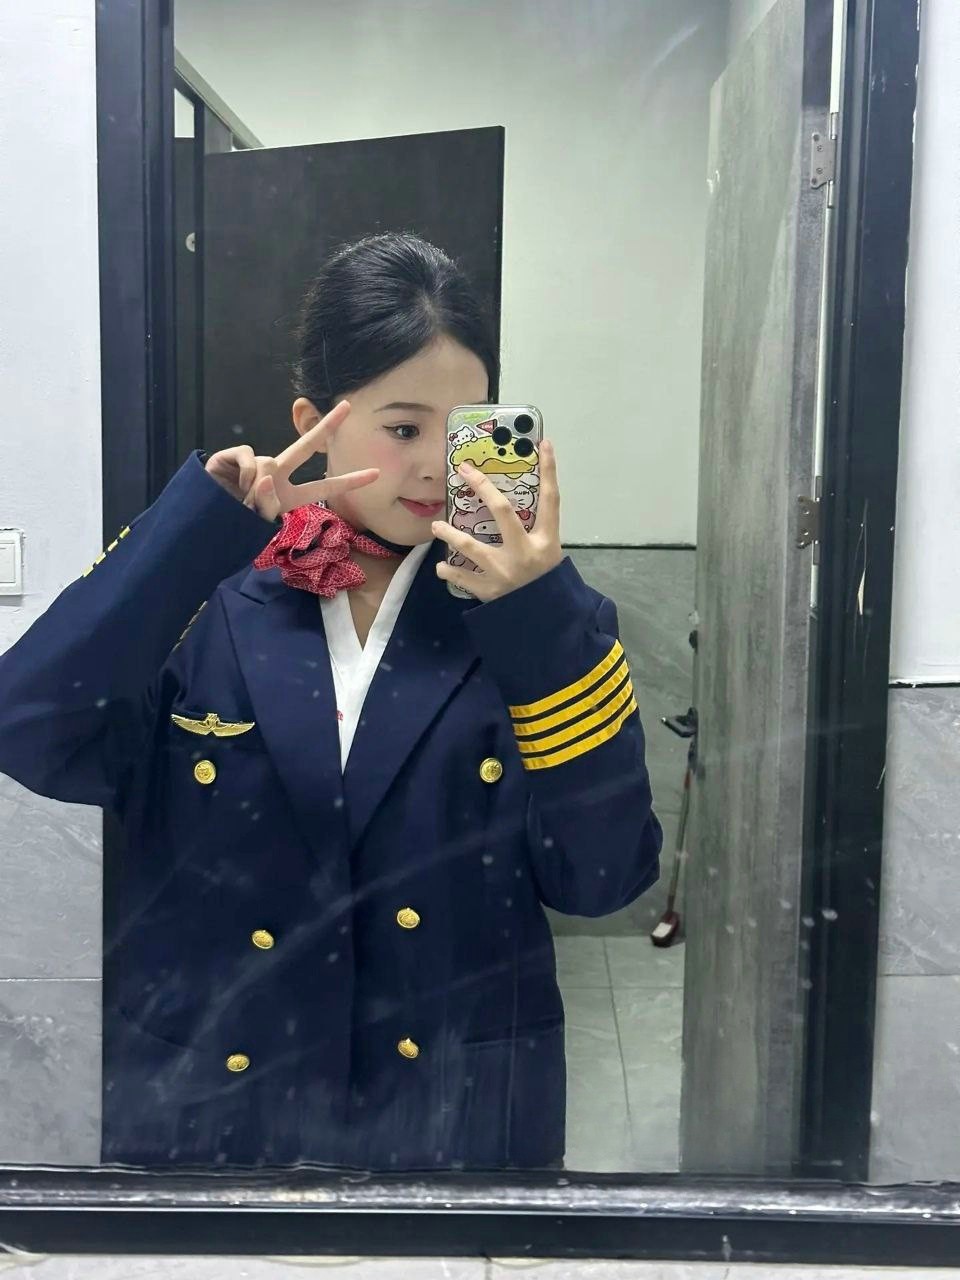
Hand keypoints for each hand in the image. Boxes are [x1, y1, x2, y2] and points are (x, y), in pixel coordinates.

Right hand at [204, 400, 378, 522]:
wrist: (201, 520)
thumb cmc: (233, 524)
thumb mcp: (257, 522)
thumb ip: (266, 503)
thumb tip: (266, 472)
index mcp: (288, 495)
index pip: (324, 488)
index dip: (349, 481)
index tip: (376, 474)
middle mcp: (276, 475)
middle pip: (304, 447)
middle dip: (326, 427)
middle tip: (348, 407)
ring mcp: (255, 464)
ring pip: (269, 464)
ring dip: (258, 487)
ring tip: (244, 502)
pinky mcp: (233, 456)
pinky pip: (249, 457)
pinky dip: (245, 473)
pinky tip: (237, 484)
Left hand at [431, 438, 562, 600]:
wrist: (544, 620)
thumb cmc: (545, 581)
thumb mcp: (549, 553)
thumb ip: (535, 531)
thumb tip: (508, 506)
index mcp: (546, 541)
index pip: (550, 499)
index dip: (549, 470)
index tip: (544, 444)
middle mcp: (525, 552)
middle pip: (502, 511)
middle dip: (482, 487)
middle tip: (463, 471)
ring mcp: (504, 572)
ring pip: (471, 546)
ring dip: (450, 534)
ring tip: (437, 526)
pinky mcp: (489, 591)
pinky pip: (462, 578)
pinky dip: (449, 572)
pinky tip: (441, 567)